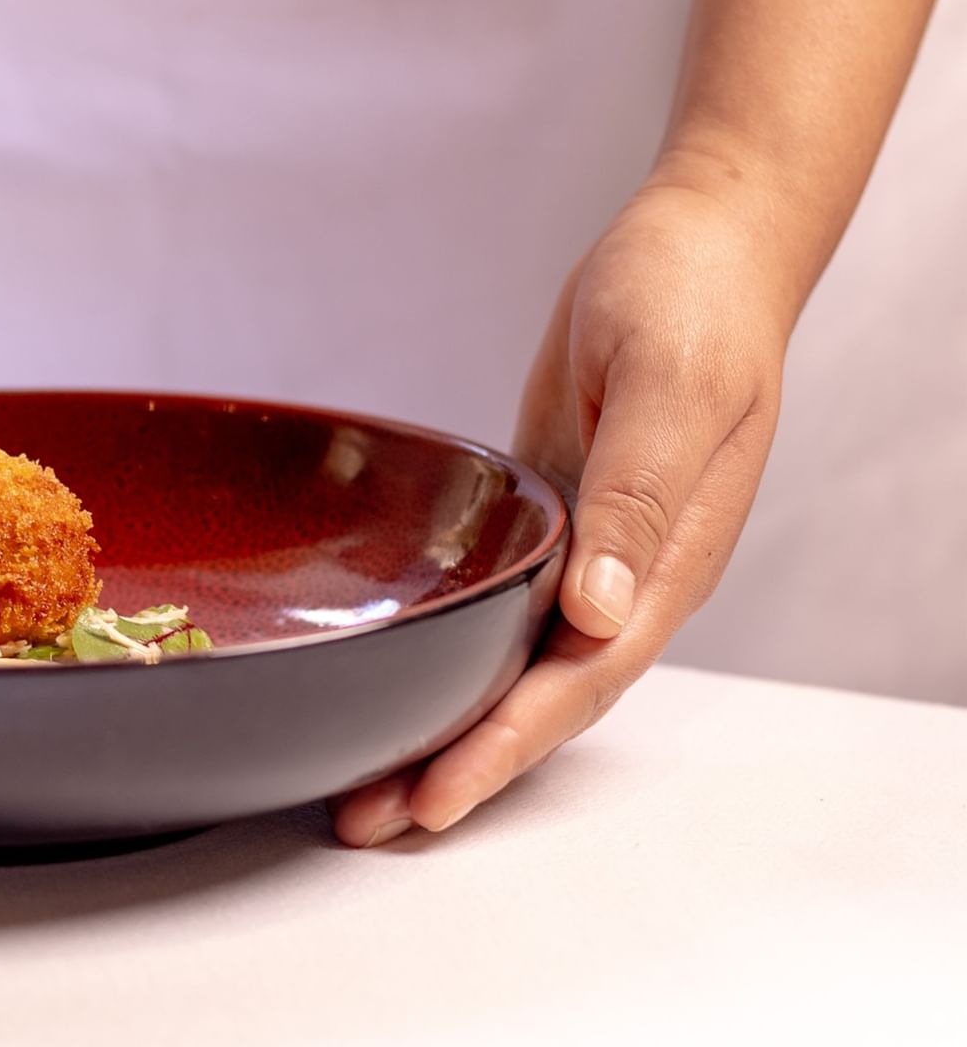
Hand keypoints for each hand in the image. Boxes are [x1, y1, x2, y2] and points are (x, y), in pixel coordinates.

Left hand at [334, 182, 788, 845]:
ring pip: (511, 666)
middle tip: (365, 819)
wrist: (697, 243)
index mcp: (664, 565)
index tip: (434, 797)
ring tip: (368, 780)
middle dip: (455, 765)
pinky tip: (404, 678)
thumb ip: (637, 499)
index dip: (502, 748)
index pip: (576, 686)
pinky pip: (499, 610)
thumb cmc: (693, 302)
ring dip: (446, 724)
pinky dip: (452, 655)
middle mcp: (626, 578)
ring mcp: (588, 553)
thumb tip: (599, 610)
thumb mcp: (669, 388)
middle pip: (535, 699)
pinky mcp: (551, 518)